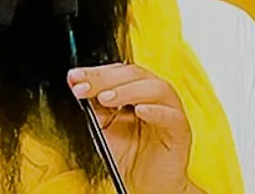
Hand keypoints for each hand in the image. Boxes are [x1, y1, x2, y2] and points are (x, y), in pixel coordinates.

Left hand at [67, 63, 203, 193]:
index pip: (116, 72)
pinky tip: (139, 111)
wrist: (146, 185)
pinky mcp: (180, 130)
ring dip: (127, 90)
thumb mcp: (104, 129)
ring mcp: (169, 110)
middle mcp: (153, 96)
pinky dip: (155, 111)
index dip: (95, 72)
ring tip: (106, 98)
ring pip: (155, 88)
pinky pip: (171, 116)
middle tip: (83, 87)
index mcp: (136, 91)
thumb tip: (81, 89)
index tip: (75, 77)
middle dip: (104, 79)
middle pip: (133, 74)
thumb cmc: (130, 155)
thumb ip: (95, 109)